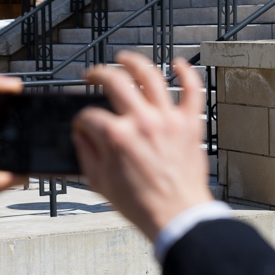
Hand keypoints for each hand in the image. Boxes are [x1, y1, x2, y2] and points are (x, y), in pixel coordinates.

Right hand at [72, 51, 212, 240]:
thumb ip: (86, 154)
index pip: (90, 116)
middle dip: (97, 74)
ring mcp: (168, 120)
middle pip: (115, 82)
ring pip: (151, 76)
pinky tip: (178, 63)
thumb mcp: (100, 183)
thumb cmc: (142, 204)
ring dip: (134, 62)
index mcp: (117, 137)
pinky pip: (193, 90)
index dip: (81, 121)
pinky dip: (187, 72)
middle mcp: (142, 122)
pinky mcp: (189, 124)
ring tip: (124, 59)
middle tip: (93, 75)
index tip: (84, 127)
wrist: (177, 215)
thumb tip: (82, 135)